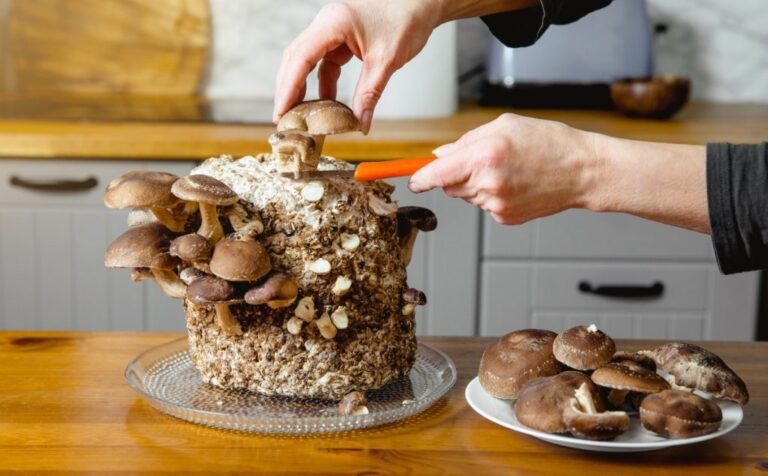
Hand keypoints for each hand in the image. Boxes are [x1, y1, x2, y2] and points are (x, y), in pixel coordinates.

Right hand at [273, 0, 440, 132]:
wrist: (421, 3)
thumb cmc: (407, 21)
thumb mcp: (387, 61)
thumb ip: (369, 94)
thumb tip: (359, 124)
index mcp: (334, 23)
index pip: (301, 57)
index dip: (288, 87)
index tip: (281, 112)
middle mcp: (327, 24)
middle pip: (296, 58)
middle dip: (289, 89)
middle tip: (284, 119)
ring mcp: (332, 30)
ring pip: (307, 61)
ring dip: (303, 88)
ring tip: (300, 116)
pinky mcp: (341, 38)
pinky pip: (324, 63)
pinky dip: (323, 83)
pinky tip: (326, 104)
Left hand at [408, 113, 596, 224]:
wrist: (582, 171)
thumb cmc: (548, 142)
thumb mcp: (504, 126)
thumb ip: (466, 141)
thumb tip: (440, 155)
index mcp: (483, 155)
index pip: (436, 174)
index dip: (419, 178)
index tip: (411, 180)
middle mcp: (487, 183)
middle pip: (449, 185)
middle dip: (456, 173)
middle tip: (484, 160)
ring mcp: (496, 204)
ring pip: (466, 196)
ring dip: (475, 184)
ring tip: (507, 170)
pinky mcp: (505, 218)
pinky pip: (484, 206)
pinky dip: (492, 195)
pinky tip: (515, 184)